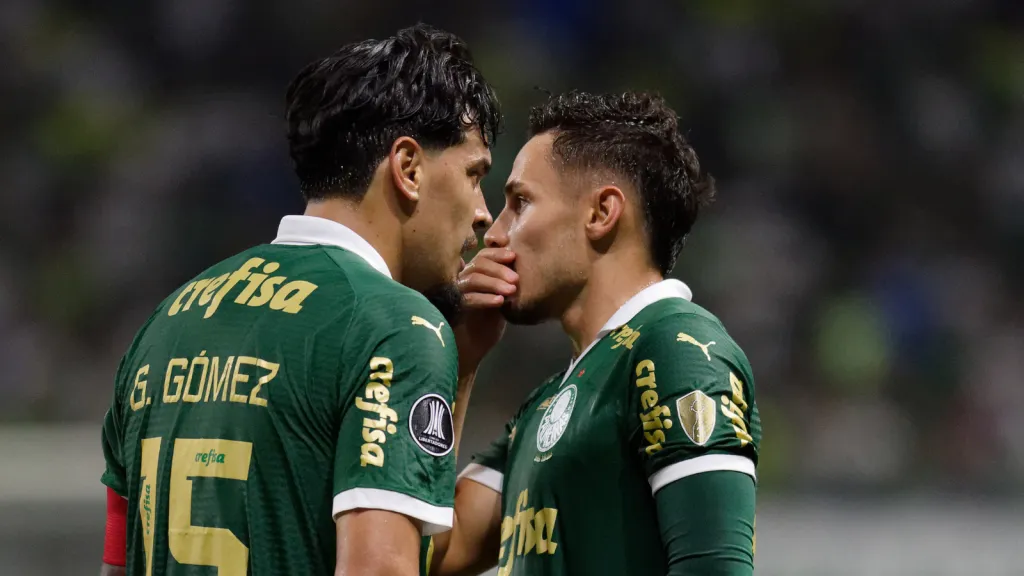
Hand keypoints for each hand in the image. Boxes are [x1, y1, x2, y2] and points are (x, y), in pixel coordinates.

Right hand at [454, 248, 516, 374]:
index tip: (514, 256)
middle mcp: (463, 279)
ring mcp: (459, 293)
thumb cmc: (490, 318)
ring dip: (494, 282)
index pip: (484, 254)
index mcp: (475, 272)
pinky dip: (486, 298)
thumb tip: (523, 265)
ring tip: (511, 291)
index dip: (498, 253)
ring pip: (473, 279)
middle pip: (478, 264)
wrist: (476, 343)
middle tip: (516, 279)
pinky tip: (500, 302)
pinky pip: (469, 299)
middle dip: (499, 269)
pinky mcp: (457, 308)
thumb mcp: (502, 296)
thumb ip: (507, 280)